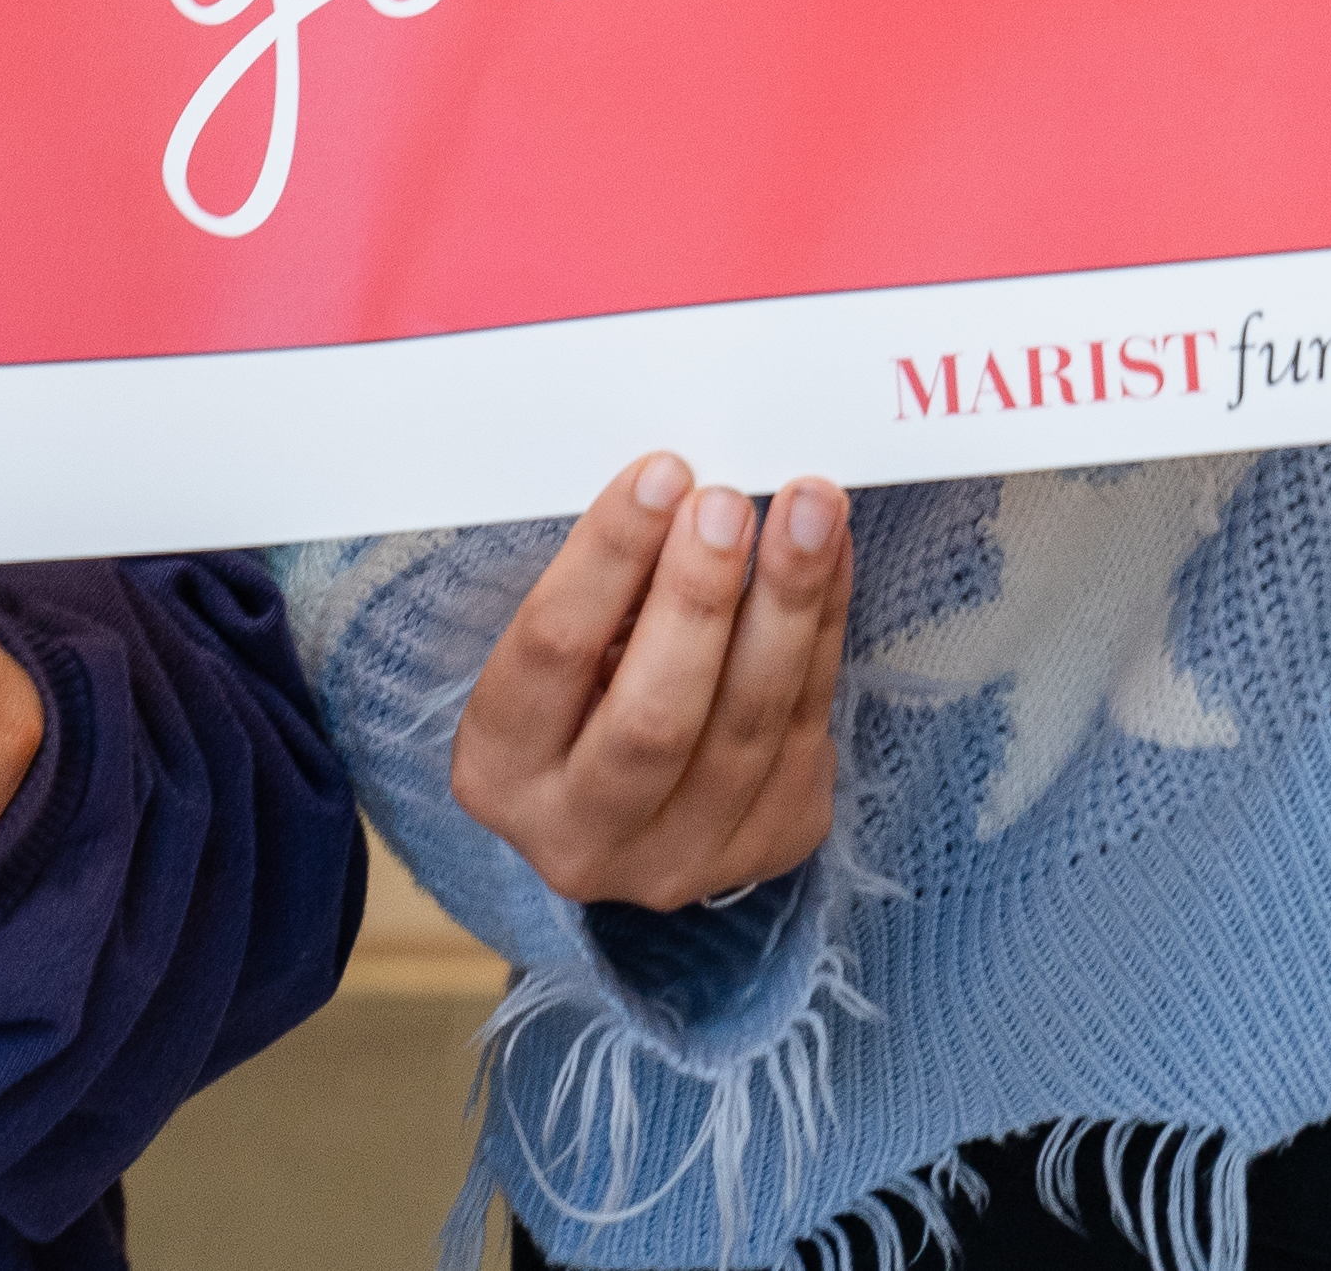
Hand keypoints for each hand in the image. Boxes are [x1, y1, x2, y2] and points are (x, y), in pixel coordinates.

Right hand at [450, 454, 854, 912]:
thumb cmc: (585, 689)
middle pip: (653, 716)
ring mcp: (684, 858)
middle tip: (729, 505)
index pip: (552, 652)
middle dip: (698, 597)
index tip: (660, 473)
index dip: (608, 557)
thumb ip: (608, 588)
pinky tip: (831, 555)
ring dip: (788, 603)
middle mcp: (582, 837)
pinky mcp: (771, 844)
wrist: (634, 803)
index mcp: (500, 772)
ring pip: (748, 724)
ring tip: (810, 510)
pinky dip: (824, 628)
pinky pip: (808, 725)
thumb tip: (684, 489)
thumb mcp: (562, 644)